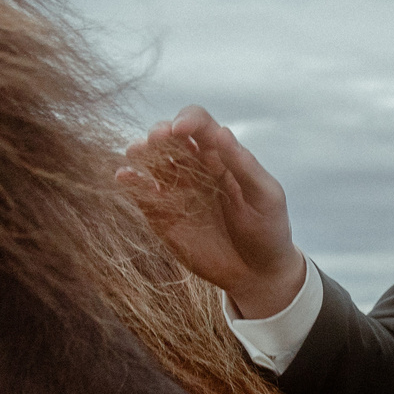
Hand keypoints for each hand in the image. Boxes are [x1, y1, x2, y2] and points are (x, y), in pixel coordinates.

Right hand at [116, 106, 305, 316]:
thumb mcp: (265, 196)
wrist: (257, 274)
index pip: (199, 124)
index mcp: (221, 156)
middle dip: (159, 133)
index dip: (187, 120)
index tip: (180, 130)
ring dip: (141, 152)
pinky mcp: (162, 215)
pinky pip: (141, 193)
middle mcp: (195, 167)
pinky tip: (124, 177)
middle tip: (156, 140)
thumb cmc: (268, 230)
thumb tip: (221, 131)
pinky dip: (129, 182)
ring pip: (151, 161)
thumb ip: (243, 166)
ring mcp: (176, 190)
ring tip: (136, 153)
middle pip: (169, 137)